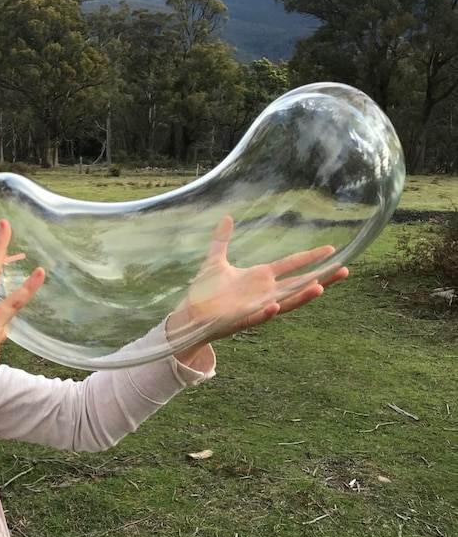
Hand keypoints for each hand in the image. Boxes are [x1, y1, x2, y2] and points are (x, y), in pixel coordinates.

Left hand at [170, 216, 348, 364]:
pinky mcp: (242, 319)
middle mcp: (264, 292)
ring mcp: (256, 307)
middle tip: (344, 269)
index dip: (310, 257)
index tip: (331, 249)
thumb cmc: (205, 290)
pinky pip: (258, 317)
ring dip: (301, 296)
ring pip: (285, 302)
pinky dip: (267, 312)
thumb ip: (222, 240)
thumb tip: (226, 217)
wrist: (191, 313)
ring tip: (320, 287)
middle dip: (321, 277)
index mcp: (260, 277)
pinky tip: (276, 307)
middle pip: (298, 284)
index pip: (291, 265)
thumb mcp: (215, 260)